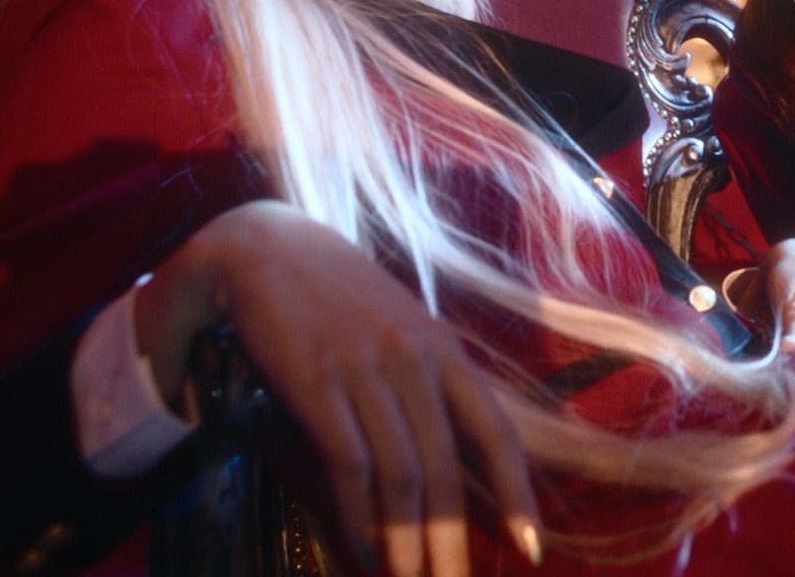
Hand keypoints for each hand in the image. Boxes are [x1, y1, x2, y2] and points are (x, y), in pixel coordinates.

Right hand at [136, 200, 540, 576]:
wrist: (263, 248)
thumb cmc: (336, 297)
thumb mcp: (399, 330)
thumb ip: (427, 385)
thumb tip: (452, 459)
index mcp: (444, 350)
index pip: (495, 432)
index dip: (517, 495)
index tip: (530, 549)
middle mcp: (414, 361)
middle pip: (447, 470)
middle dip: (452, 545)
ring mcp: (366, 370)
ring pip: (401, 476)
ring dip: (405, 543)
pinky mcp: (317, 382)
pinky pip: (347, 464)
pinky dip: (354, 515)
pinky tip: (356, 548)